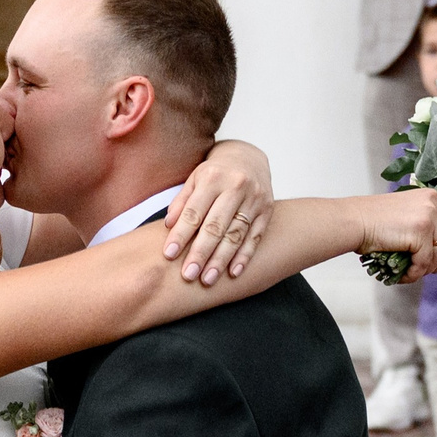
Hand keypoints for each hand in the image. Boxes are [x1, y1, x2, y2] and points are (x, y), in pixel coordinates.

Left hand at [168, 142, 274, 282]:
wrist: (249, 157)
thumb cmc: (216, 173)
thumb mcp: (195, 179)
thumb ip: (182, 202)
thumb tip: (169, 226)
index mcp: (213, 178)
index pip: (194, 211)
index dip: (181, 235)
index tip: (169, 255)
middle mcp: (236, 187)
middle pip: (216, 226)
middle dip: (201, 253)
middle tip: (188, 275)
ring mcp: (254, 199)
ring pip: (236, 234)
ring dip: (221, 260)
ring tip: (207, 279)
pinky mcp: (267, 210)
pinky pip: (255, 237)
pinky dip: (244, 256)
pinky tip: (233, 272)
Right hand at [356, 188, 436, 281]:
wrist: (354, 220)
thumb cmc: (376, 220)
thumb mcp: (411, 211)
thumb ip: (432, 221)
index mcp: (435, 196)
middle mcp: (435, 203)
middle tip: (425, 264)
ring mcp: (429, 216)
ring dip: (428, 268)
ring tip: (412, 269)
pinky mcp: (420, 231)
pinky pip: (427, 261)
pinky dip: (416, 273)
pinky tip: (404, 273)